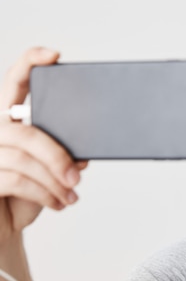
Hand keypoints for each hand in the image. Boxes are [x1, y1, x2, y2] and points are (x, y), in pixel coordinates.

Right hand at [0, 48, 86, 239]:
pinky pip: (16, 181)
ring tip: (71, 195)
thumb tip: (83, 155)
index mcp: (9, 117)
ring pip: (23, 160)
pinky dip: (46, 194)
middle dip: (57, 155)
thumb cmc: (29, 192)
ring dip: (55, 181)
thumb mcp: (51, 169)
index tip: (55, 56)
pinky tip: (60, 203)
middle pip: (26, 132)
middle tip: (77, 176)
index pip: (15, 81)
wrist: (6, 225)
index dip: (30, 62)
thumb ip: (65, 154)